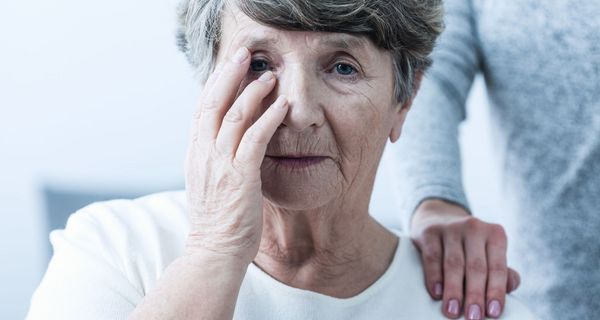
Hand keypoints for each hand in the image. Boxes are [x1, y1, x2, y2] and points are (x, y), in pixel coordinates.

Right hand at [184, 46, 287, 264]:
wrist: (214, 252)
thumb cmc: (217, 221)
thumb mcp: (207, 182)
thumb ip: (213, 158)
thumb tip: (225, 139)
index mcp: (195, 154)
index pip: (202, 109)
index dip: (215, 83)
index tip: (229, 66)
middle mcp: (204, 153)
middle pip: (213, 102)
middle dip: (229, 74)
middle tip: (244, 53)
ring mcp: (220, 164)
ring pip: (234, 115)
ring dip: (253, 92)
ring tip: (270, 75)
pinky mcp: (240, 176)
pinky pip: (255, 139)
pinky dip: (269, 118)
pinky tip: (282, 105)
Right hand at [411, 199, 519, 319]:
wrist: (440, 219)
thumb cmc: (470, 246)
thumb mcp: (489, 253)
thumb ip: (502, 271)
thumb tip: (511, 286)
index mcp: (495, 234)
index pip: (497, 267)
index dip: (496, 291)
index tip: (493, 313)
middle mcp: (474, 227)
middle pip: (475, 266)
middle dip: (475, 294)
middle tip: (474, 317)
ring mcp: (450, 228)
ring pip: (453, 263)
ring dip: (453, 290)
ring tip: (452, 312)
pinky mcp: (430, 232)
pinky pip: (432, 257)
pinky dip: (434, 276)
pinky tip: (436, 293)